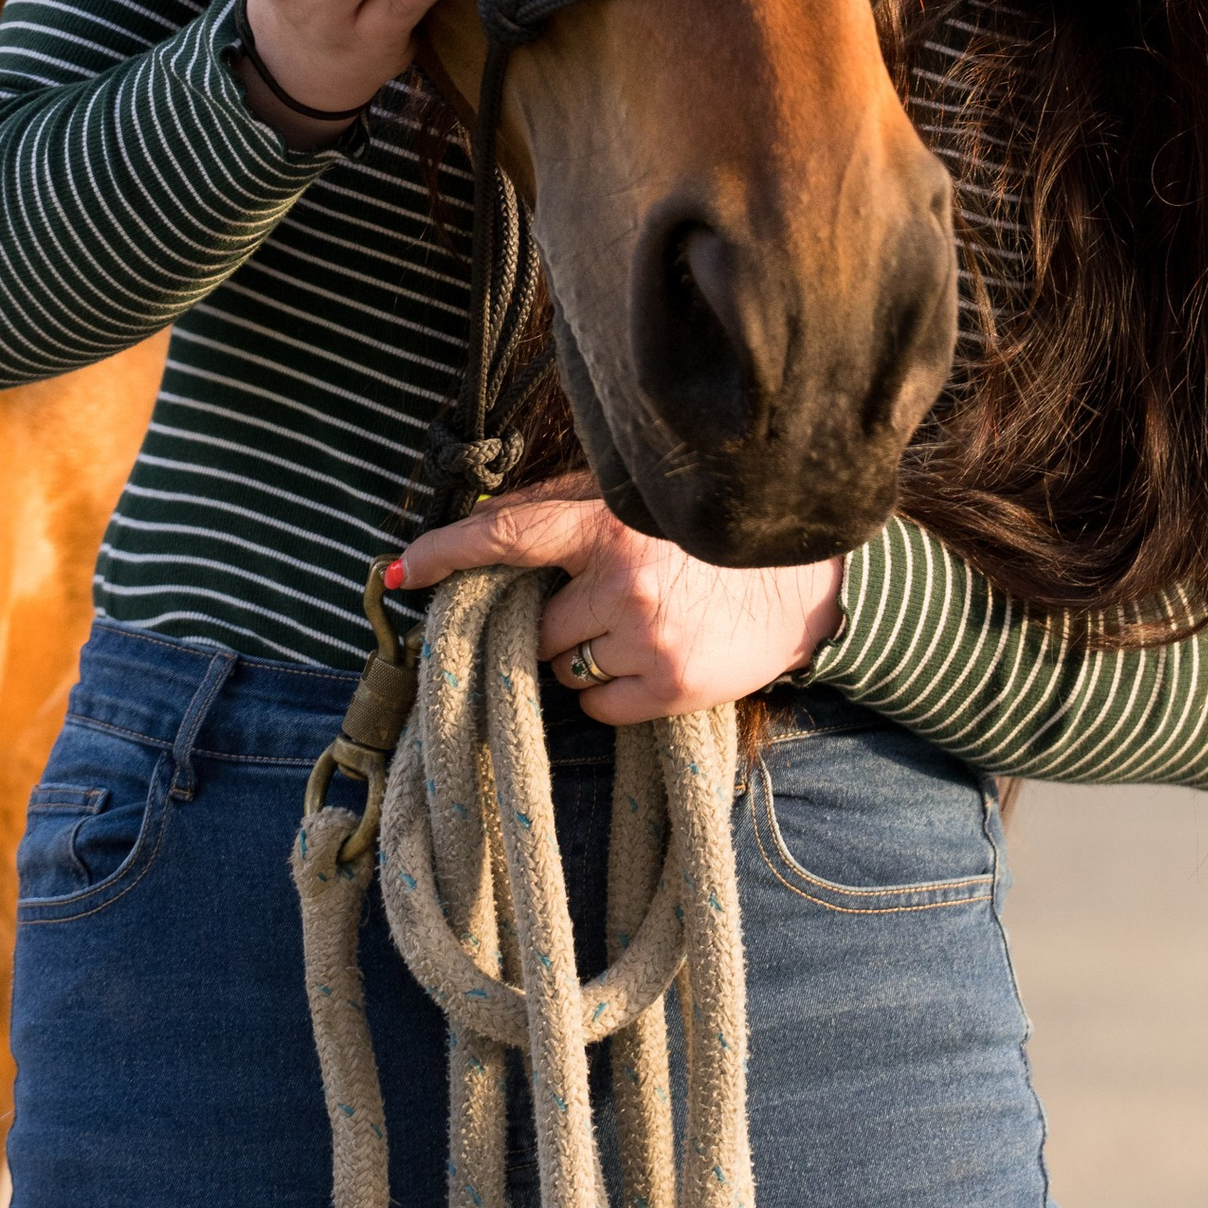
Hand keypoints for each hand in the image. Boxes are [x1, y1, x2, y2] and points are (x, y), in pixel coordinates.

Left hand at [389, 476, 846, 723]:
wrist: (806, 586)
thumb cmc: (702, 536)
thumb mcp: (634, 500)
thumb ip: (559, 505)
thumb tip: (479, 525)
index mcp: (609, 521)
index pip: (505, 536)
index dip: (445, 555)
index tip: (400, 573)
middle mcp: (622, 580)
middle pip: (530, 622)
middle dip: (546, 619)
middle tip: (590, 603)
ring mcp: (646, 638)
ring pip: (559, 667)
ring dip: (577, 655)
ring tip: (633, 628)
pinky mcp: (671, 688)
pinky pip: (595, 706)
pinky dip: (607, 692)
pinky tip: (648, 661)